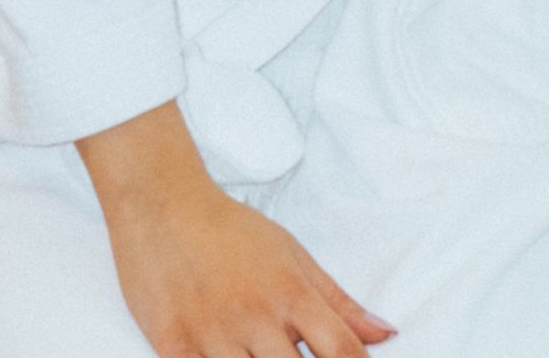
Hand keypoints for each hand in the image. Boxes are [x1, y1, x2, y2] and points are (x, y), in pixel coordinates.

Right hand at [80, 102, 394, 357]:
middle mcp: (256, 318)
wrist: (162, 206)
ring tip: (265, 356)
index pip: (340, 349)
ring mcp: (212, 336)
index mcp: (291, 294)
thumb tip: (386, 333)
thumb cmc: (232, 231)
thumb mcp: (294, 257)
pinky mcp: (171, 346)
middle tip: (301, 356)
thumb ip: (339, 302)